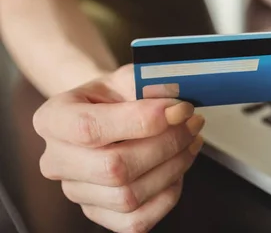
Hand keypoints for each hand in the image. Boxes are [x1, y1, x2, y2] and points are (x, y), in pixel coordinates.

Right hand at [32, 65, 203, 232]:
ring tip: (191, 141)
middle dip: (166, 145)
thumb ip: (150, 83)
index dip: (141, 121)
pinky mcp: (98, 214)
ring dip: (173, 168)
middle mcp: (56, 160)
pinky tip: (177, 169)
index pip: (90, 128)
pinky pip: (136, 221)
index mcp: (53, 119)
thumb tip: (176, 104)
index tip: (179, 109)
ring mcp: (76, 192)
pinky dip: (167, 196)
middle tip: (192, 124)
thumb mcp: (128, 77)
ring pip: (128, 196)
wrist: (107, 112)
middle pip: (113, 168)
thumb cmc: (115, 96)